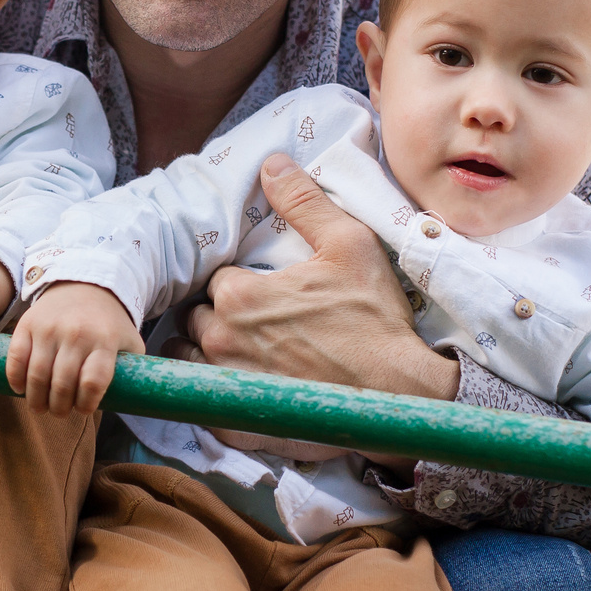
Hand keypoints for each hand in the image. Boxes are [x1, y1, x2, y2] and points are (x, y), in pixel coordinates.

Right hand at [6, 281, 143, 415]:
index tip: (83, 410)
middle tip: (59, 412)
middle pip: (62, 383)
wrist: (84, 284)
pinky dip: (15, 378)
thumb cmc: (108, 323)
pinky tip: (20, 389)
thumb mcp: (129, 342)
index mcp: (105, 340)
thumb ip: (131, 370)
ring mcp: (50, 328)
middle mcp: (77, 333)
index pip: (93, 381)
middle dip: (59, 407)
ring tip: (40, 407)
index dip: (86, 403)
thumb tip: (128, 402)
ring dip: (37, 399)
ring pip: (37, 375)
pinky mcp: (29, 324)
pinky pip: (16, 357)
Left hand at [177, 154, 455, 462]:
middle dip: (217, 316)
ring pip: (190, 362)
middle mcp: (221, 341)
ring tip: (241, 352)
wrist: (400, 393)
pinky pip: (205, 407)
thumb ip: (303, 202)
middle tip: (253, 320)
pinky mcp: (238, 426)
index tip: (263, 291)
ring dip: (206, 354)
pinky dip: (216, 396)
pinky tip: (244, 388)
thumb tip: (271, 164)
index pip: (215, 281)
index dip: (237, 284)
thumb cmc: (375, 319)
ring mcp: (228, 388)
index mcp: (238, 296)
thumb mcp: (348, 245)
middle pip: (196, 320)